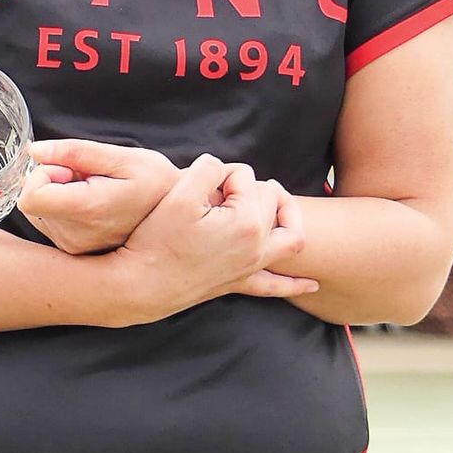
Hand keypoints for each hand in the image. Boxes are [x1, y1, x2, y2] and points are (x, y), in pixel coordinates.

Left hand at [17, 139, 178, 253]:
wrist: (178, 219)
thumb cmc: (156, 182)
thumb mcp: (122, 157)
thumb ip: (75, 152)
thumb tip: (35, 151)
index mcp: (87, 210)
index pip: (29, 197)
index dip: (42, 173)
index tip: (69, 168)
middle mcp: (76, 236)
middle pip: (32, 202)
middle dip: (53, 181)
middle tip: (87, 178)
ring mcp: (75, 247)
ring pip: (39, 212)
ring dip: (58, 195)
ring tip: (94, 190)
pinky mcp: (76, 250)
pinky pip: (50, 222)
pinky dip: (64, 208)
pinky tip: (93, 203)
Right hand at [116, 156, 317, 321]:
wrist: (142, 284)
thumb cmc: (158, 238)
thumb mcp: (180, 191)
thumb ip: (208, 167)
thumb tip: (223, 170)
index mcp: (247, 221)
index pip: (245, 176)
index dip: (222, 173)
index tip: (201, 186)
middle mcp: (258, 246)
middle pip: (270, 201)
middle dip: (249, 187)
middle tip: (220, 190)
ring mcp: (251, 267)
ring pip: (290, 240)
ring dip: (288, 219)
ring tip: (278, 204)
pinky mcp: (239, 283)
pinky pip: (276, 286)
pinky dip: (295, 283)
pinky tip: (311, 284)